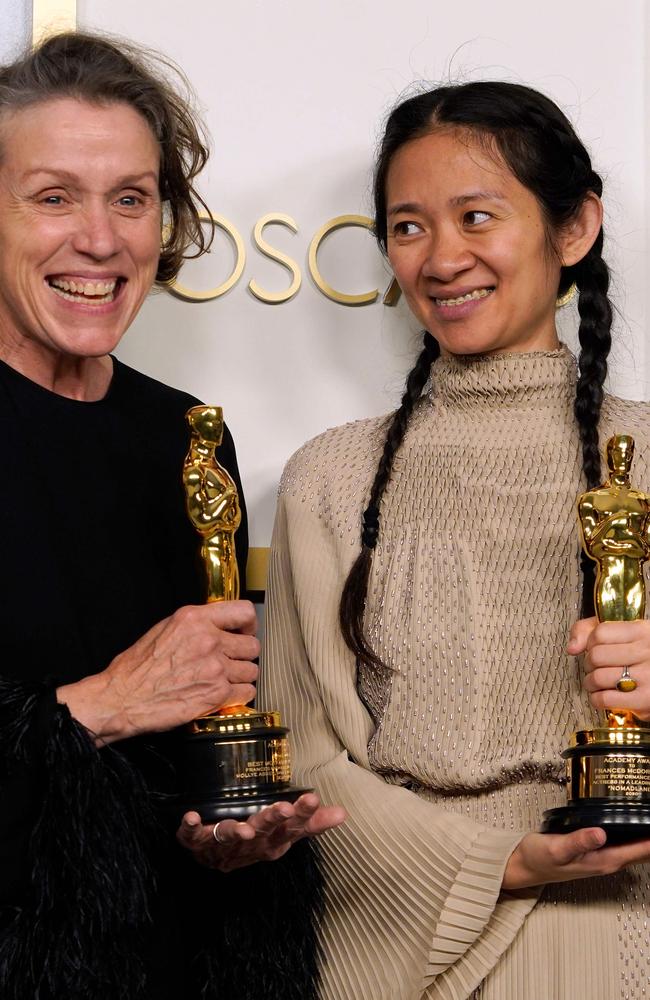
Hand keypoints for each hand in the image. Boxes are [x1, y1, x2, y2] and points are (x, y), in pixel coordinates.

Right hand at [57, 600, 258, 742]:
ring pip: (251, 670)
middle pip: (252, 645)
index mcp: (194, 619)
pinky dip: (238, 695)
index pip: (244, 611)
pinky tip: (223, 695)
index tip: (246, 632)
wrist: (122, 699)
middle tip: (231, 662)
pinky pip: (246, 692)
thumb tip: (219, 626)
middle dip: (243, 655)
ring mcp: (215, 667)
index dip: (250, 624)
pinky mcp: (216, 694)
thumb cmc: (137, 668)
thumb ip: (196, 624)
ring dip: (241, 677)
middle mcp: (208, 640)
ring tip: (224, 680)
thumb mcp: (164, 628)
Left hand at [176, 793, 346, 872]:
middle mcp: (251, 844)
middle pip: (264, 831)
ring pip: (231, 837)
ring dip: (236, 832)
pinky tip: (191, 817)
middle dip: (273, 820)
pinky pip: (192, 836)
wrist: (215, 859)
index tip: (312, 798)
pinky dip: (190, 828)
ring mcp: (224, 845)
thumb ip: (311, 822)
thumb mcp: (285, 833)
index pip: (292, 827)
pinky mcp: (197, 842)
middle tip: (284, 809)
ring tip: (243, 828)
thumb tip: (343, 813)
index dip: (302, 815)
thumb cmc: (256, 840)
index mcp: (274, 841)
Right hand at [503, 828, 649, 889]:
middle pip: (644, 851)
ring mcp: (603, 857)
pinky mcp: (597, 850)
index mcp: (603, 861)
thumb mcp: (556, 848)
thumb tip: (601, 833)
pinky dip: (634, 832)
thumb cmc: (538, 858)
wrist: (524, 866)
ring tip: (648, 814)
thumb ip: (579, 841)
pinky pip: (624, 842)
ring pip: (636, 847)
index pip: (641, 851)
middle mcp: (608, 861)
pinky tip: (633, 820)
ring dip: (645, 833)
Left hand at [568, 617, 649, 720]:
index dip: (590, 643)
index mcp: (642, 631)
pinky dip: (597, 699)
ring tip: (598, 684)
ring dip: (591, 683)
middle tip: (595, 669)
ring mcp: (647, 676)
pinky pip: (605, 698)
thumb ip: (592, 630)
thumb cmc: (642, 659)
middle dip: (589, 665)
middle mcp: (647, 651)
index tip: (594, 650)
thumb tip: (572, 647)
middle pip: (596, 656)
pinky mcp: (645, 699)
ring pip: (598, 677)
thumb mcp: (625, 636)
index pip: (600, 632)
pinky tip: (604, 696)